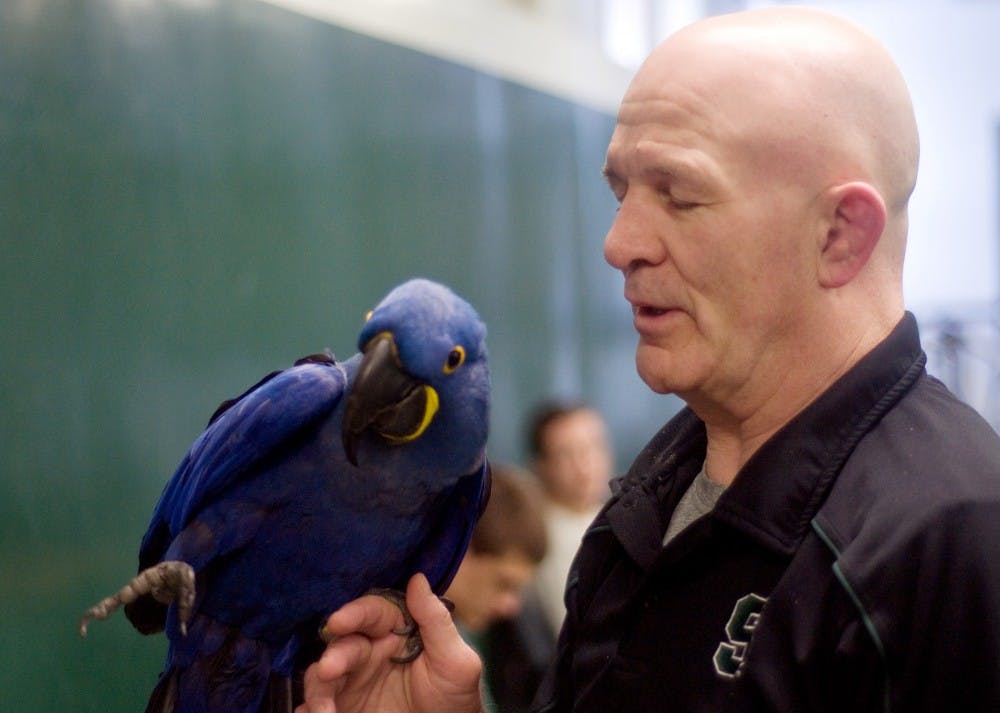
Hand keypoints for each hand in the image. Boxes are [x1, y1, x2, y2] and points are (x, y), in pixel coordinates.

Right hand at [296, 573, 483, 712]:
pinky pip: (317, 703)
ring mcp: (353, 680)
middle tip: (329, 670)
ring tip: (323, 710)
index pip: (372, 613)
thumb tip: (417, 579)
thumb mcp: (455, 661)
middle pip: (342, 643)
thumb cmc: (455, 697)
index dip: (355, 613)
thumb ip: (435, 621)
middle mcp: (369, 651)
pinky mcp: (341, 705)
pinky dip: (309, 708)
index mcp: (395, 631)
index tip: (339, 621)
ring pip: (322, 675)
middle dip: (334, 655)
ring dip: (318, 689)